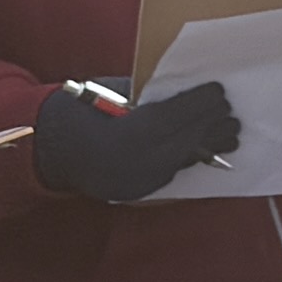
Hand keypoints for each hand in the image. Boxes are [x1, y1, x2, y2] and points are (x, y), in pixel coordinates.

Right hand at [28, 77, 241, 203]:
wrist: (48, 150)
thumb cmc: (78, 112)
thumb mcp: (112, 95)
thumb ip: (146, 97)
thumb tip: (182, 90)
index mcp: (130, 134)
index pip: (176, 117)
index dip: (200, 103)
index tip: (219, 90)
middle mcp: (138, 163)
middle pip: (185, 141)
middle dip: (211, 125)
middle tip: (232, 112)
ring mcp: (138, 181)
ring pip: (183, 161)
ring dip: (210, 146)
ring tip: (232, 133)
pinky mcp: (138, 191)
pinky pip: (171, 173)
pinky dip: (189, 159)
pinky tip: (205, 150)